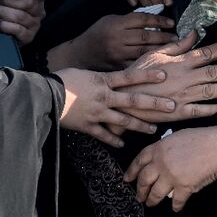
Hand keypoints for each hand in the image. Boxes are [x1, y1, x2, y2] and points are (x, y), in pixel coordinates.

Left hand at [0, 0, 52, 44]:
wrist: (6, 29)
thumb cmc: (9, 4)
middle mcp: (39, 10)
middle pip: (28, 3)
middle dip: (8, 0)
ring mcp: (35, 24)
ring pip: (21, 16)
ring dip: (3, 12)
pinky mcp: (28, 37)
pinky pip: (17, 30)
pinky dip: (4, 26)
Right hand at [47, 12, 177, 71]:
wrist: (80, 54)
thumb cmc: (97, 34)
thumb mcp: (110, 20)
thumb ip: (129, 20)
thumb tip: (154, 19)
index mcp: (116, 25)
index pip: (142, 20)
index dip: (159, 21)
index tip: (172, 24)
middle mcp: (117, 39)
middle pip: (145, 37)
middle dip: (164, 38)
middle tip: (178, 39)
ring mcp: (116, 55)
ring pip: (143, 53)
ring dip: (160, 53)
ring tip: (173, 54)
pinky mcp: (115, 69)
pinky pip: (135, 69)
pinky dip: (148, 69)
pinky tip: (159, 68)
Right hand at [55, 67, 175, 147]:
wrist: (45, 95)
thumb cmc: (62, 79)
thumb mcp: (84, 72)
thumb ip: (100, 78)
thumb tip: (113, 78)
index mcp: (102, 81)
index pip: (129, 77)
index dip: (147, 76)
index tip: (164, 76)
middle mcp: (104, 97)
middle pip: (133, 101)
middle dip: (154, 104)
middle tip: (171, 106)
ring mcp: (97, 113)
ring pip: (123, 121)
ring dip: (139, 126)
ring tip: (153, 130)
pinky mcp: (87, 126)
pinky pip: (103, 135)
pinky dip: (113, 140)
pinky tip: (122, 144)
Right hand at [117, 31, 216, 122]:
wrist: (124, 98)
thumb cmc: (138, 74)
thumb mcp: (156, 53)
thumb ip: (177, 44)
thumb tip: (194, 33)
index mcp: (180, 63)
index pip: (206, 53)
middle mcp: (185, 78)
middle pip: (214, 72)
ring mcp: (183, 96)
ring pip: (211, 91)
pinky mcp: (179, 112)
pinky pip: (199, 111)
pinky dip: (212, 109)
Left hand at [124, 126, 216, 211]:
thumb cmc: (200, 138)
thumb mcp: (176, 136)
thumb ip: (164, 148)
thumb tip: (159, 159)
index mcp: (158, 148)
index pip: (139, 161)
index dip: (132, 171)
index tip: (127, 179)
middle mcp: (160, 163)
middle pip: (144, 180)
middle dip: (140, 190)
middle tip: (139, 196)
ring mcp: (170, 176)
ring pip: (156, 193)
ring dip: (152, 200)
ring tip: (151, 203)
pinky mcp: (183, 188)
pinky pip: (176, 201)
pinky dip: (176, 206)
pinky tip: (176, 208)